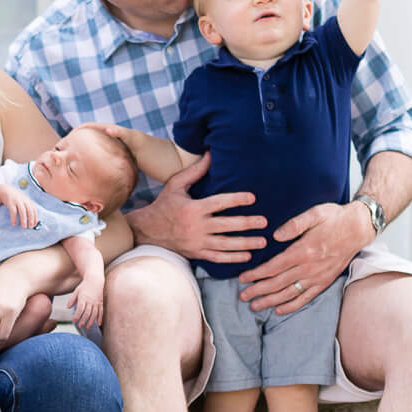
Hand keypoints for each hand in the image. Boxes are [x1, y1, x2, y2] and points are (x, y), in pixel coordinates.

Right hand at [0, 182, 37, 229]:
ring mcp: (17, 201)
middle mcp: (24, 200)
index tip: (34, 225)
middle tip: (30, 227)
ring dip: (24, 219)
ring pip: (22, 211)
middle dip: (31, 219)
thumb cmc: (16, 198)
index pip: (34, 210)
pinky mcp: (10, 202)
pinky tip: (13, 224)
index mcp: (28, 201)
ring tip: (24, 227)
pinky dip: (14, 218)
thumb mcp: (23, 201)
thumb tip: (32, 220)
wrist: (5, 190)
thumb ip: (27, 207)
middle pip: (30, 210)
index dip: (35, 217)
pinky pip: (13, 211)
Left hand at [70, 277, 103, 330]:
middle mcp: (90, 301)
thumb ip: (72, 299)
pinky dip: (100, 318)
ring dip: (91, 321)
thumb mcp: (76, 291)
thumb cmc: (84, 285)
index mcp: (83, 298)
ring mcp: (97, 302)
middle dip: (83, 320)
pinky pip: (101, 311)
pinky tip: (99, 324)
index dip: (77, 315)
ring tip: (88, 327)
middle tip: (80, 326)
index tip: (74, 320)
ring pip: (94, 313)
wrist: (95, 279)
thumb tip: (67, 307)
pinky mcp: (101, 302)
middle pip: (87, 312)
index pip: (80, 309)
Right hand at [124, 154, 264, 264]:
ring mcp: (197, 242)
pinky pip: (218, 258)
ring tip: (263, 242)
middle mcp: (196, 226)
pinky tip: (247, 256)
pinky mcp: (196, 253)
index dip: (237, 199)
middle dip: (248, 224)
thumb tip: (210, 153)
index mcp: (193, 208)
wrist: (147, 230)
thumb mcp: (176, 185)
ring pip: (226, 244)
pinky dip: (233, 258)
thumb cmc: (164, 204)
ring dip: (246, 243)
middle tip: (265, 222)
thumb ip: (195, 171)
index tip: (253, 198)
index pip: (219, 203)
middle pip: (227, 226)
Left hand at [235, 200, 372, 313]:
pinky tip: (279, 310)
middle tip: (242, 296)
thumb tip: (275, 235)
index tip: (242, 278)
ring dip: (270, 301)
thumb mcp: (314, 213)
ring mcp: (318, 277)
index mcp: (303, 250)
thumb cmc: (334, 218)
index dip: (256, 274)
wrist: (359, 228)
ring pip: (289, 294)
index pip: (274, 267)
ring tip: (255, 306)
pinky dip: (291, 306)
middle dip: (258, 291)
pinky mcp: (325, 282)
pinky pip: (306, 298)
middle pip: (277, 283)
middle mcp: (309, 267)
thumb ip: (294, 224)